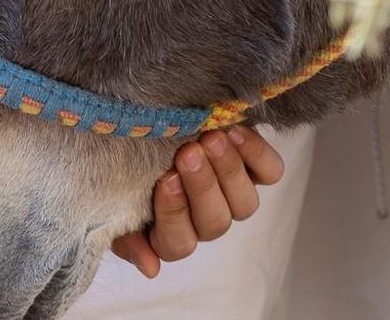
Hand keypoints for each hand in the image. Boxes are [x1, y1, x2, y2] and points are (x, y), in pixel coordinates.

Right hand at [109, 126, 284, 277]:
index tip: (165, 179)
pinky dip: (255, 153)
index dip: (174, 214)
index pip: (177, 244)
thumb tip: (151, 268)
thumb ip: (127, 236)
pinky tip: (234, 131)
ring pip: (245, 204)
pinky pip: (270, 171)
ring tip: (211, 139)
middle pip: (214, 224)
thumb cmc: (133, 164)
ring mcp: (236, 197)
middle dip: (201, 187)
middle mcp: (207, 221)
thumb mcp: (119, 200)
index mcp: (171, 235)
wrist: (159, 122)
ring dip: (228, 171)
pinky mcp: (260, 171)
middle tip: (188, 154)